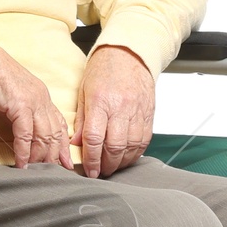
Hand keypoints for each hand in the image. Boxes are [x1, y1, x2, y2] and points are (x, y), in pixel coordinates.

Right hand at [0, 44, 70, 168]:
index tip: (66, 163)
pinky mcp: (19, 106)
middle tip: (53, 173)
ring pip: (43, 136)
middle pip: (55, 134)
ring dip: (39, 157)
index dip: (64, 146)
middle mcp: (42, 99)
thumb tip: (24, 135)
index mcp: (43, 97)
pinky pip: (25, 135)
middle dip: (55, 156)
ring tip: (36, 171)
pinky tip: (22, 163)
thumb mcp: (16, 97)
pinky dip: (23, 151)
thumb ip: (24, 114)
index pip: (60, 125)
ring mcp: (32, 102)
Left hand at [72, 44, 154, 178]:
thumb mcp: (84, 91)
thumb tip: (77, 144)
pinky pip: (145, 140)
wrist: (129, 54)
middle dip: (107, 165)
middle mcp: (121, 107)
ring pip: (132, 146)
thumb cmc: (103, 70)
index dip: (91, 159)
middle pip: (115, 146)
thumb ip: (82, 120)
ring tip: (113, 167)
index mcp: (101, 101)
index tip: (89, 171)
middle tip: (100, 173)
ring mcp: (138, 111)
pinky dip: (136, 153)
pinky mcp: (149, 113)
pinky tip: (127, 158)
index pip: (95, 138)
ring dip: (122, 162)